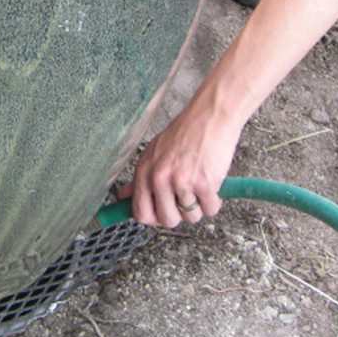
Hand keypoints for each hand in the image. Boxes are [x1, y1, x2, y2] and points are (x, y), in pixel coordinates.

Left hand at [118, 95, 241, 227]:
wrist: (210, 116)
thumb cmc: (185, 132)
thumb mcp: (154, 151)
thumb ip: (140, 177)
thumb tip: (123, 196)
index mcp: (145, 171)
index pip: (141, 213)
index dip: (154, 218)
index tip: (164, 212)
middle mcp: (160, 178)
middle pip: (167, 220)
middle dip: (179, 215)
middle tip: (186, 198)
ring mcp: (182, 182)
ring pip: (191, 217)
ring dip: (199, 206)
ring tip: (200, 185)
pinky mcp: (204, 183)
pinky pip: (210, 209)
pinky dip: (214, 201)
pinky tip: (212, 183)